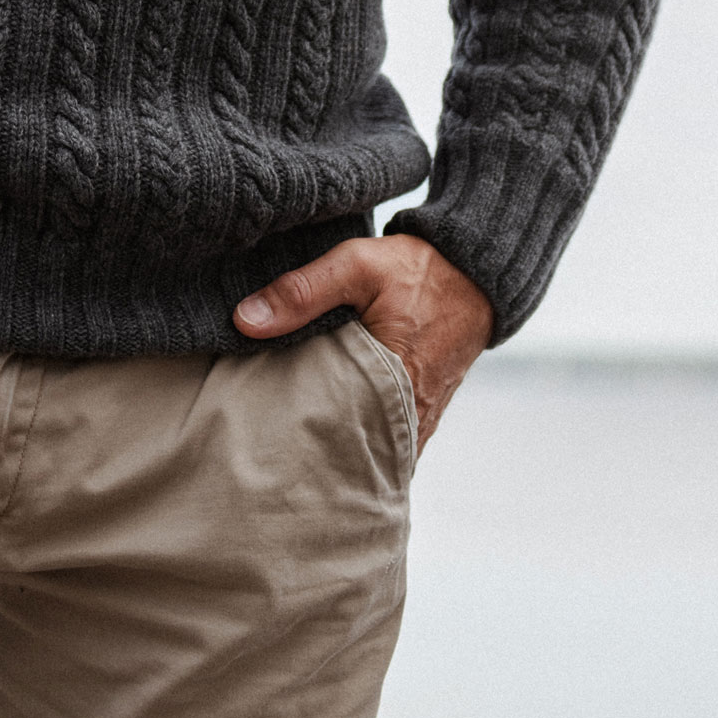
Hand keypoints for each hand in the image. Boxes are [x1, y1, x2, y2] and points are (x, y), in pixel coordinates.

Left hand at [233, 235, 492, 451]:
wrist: (473, 273)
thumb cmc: (416, 269)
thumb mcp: (356, 265)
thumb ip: (302, 292)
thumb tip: (245, 321)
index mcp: (392, 382)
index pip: (334, 433)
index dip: (295, 439)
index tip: (259, 440)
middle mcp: (408, 414)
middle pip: (349, 452)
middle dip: (311, 453)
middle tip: (266, 451)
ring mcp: (418, 420)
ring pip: (368, 450)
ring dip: (337, 446)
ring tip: (291, 446)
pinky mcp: (421, 415)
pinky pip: (386, 441)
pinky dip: (360, 438)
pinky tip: (328, 431)